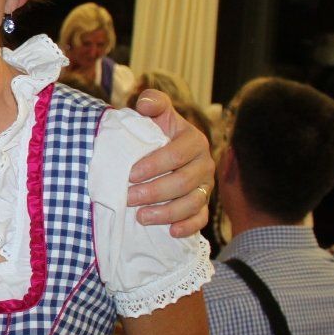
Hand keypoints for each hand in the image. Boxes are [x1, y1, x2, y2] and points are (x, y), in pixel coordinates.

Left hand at [126, 90, 213, 236]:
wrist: (159, 153)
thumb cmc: (154, 134)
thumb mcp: (155, 115)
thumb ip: (153, 103)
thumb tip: (146, 103)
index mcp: (194, 141)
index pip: (176, 155)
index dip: (153, 165)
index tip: (129, 174)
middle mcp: (204, 164)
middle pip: (183, 182)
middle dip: (154, 192)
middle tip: (128, 198)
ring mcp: (205, 187)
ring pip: (191, 204)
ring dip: (166, 213)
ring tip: (140, 217)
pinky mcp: (202, 205)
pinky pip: (200, 219)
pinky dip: (187, 227)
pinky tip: (170, 231)